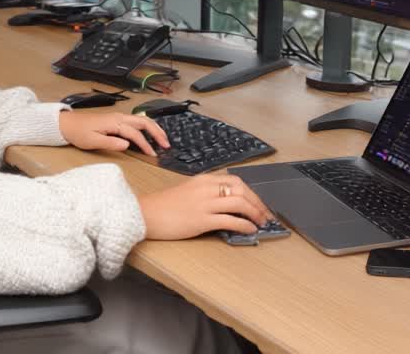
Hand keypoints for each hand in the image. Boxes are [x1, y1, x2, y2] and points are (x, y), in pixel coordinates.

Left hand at [58, 109, 170, 155]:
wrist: (67, 124)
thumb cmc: (78, 133)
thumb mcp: (92, 141)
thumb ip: (110, 143)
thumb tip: (127, 145)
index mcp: (114, 122)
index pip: (135, 133)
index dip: (145, 144)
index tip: (153, 155)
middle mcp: (119, 117)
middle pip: (144, 122)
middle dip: (157, 132)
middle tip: (166, 145)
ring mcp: (118, 117)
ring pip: (142, 120)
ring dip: (154, 128)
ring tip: (163, 139)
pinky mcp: (116, 120)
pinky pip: (136, 121)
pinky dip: (146, 127)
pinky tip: (150, 134)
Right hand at [138, 173, 270, 239]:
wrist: (144, 214)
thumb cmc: (163, 206)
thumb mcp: (186, 192)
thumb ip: (205, 194)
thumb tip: (225, 205)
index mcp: (203, 180)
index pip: (235, 181)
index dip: (251, 192)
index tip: (258, 203)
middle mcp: (206, 188)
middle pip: (241, 190)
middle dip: (257, 203)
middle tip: (265, 214)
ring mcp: (204, 203)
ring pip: (239, 203)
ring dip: (255, 213)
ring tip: (260, 222)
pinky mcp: (201, 220)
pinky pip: (230, 220)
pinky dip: (244, 225)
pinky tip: (249, 230)